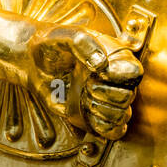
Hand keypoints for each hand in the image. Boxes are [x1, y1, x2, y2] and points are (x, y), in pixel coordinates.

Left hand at [26, 24, 142, 140]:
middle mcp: (116, 79)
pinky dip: (102, 128)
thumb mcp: (64, 35)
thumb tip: (101, 64)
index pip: (134, 72)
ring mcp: (107, 98)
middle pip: (128, 97)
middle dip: (103, 93)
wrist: (32, 61)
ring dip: (100, 111)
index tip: (97, 72)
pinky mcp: (95, 114)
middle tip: (84, 83)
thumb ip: (83, 43)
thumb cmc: (51, 44)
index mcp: (116, 57)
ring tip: (83, 97)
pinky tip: (87, 115)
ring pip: (121, 116)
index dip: (117, 76)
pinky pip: (112, 131)